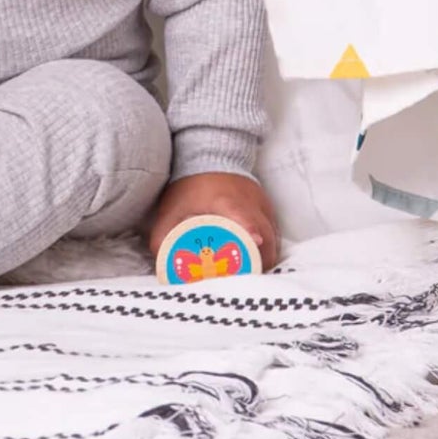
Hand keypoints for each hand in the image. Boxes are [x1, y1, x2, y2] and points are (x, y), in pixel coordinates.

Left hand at [147, 172, 279, 272]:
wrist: (208, 156)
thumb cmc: (189, 186)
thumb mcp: (171, 209)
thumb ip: (163, 236)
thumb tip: (163, 267)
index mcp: (228, 203)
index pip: (246, 220)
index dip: (251, 233)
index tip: (254, 243)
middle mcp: (252, 204)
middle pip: (265, 240)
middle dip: (257, 264)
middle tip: (242, 283)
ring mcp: (263, 206)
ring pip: (273, 240)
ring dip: (263, 260)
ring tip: (247, 277)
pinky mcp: (268, 208)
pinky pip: (274, 234)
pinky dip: (267, 250)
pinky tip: (255, 262)